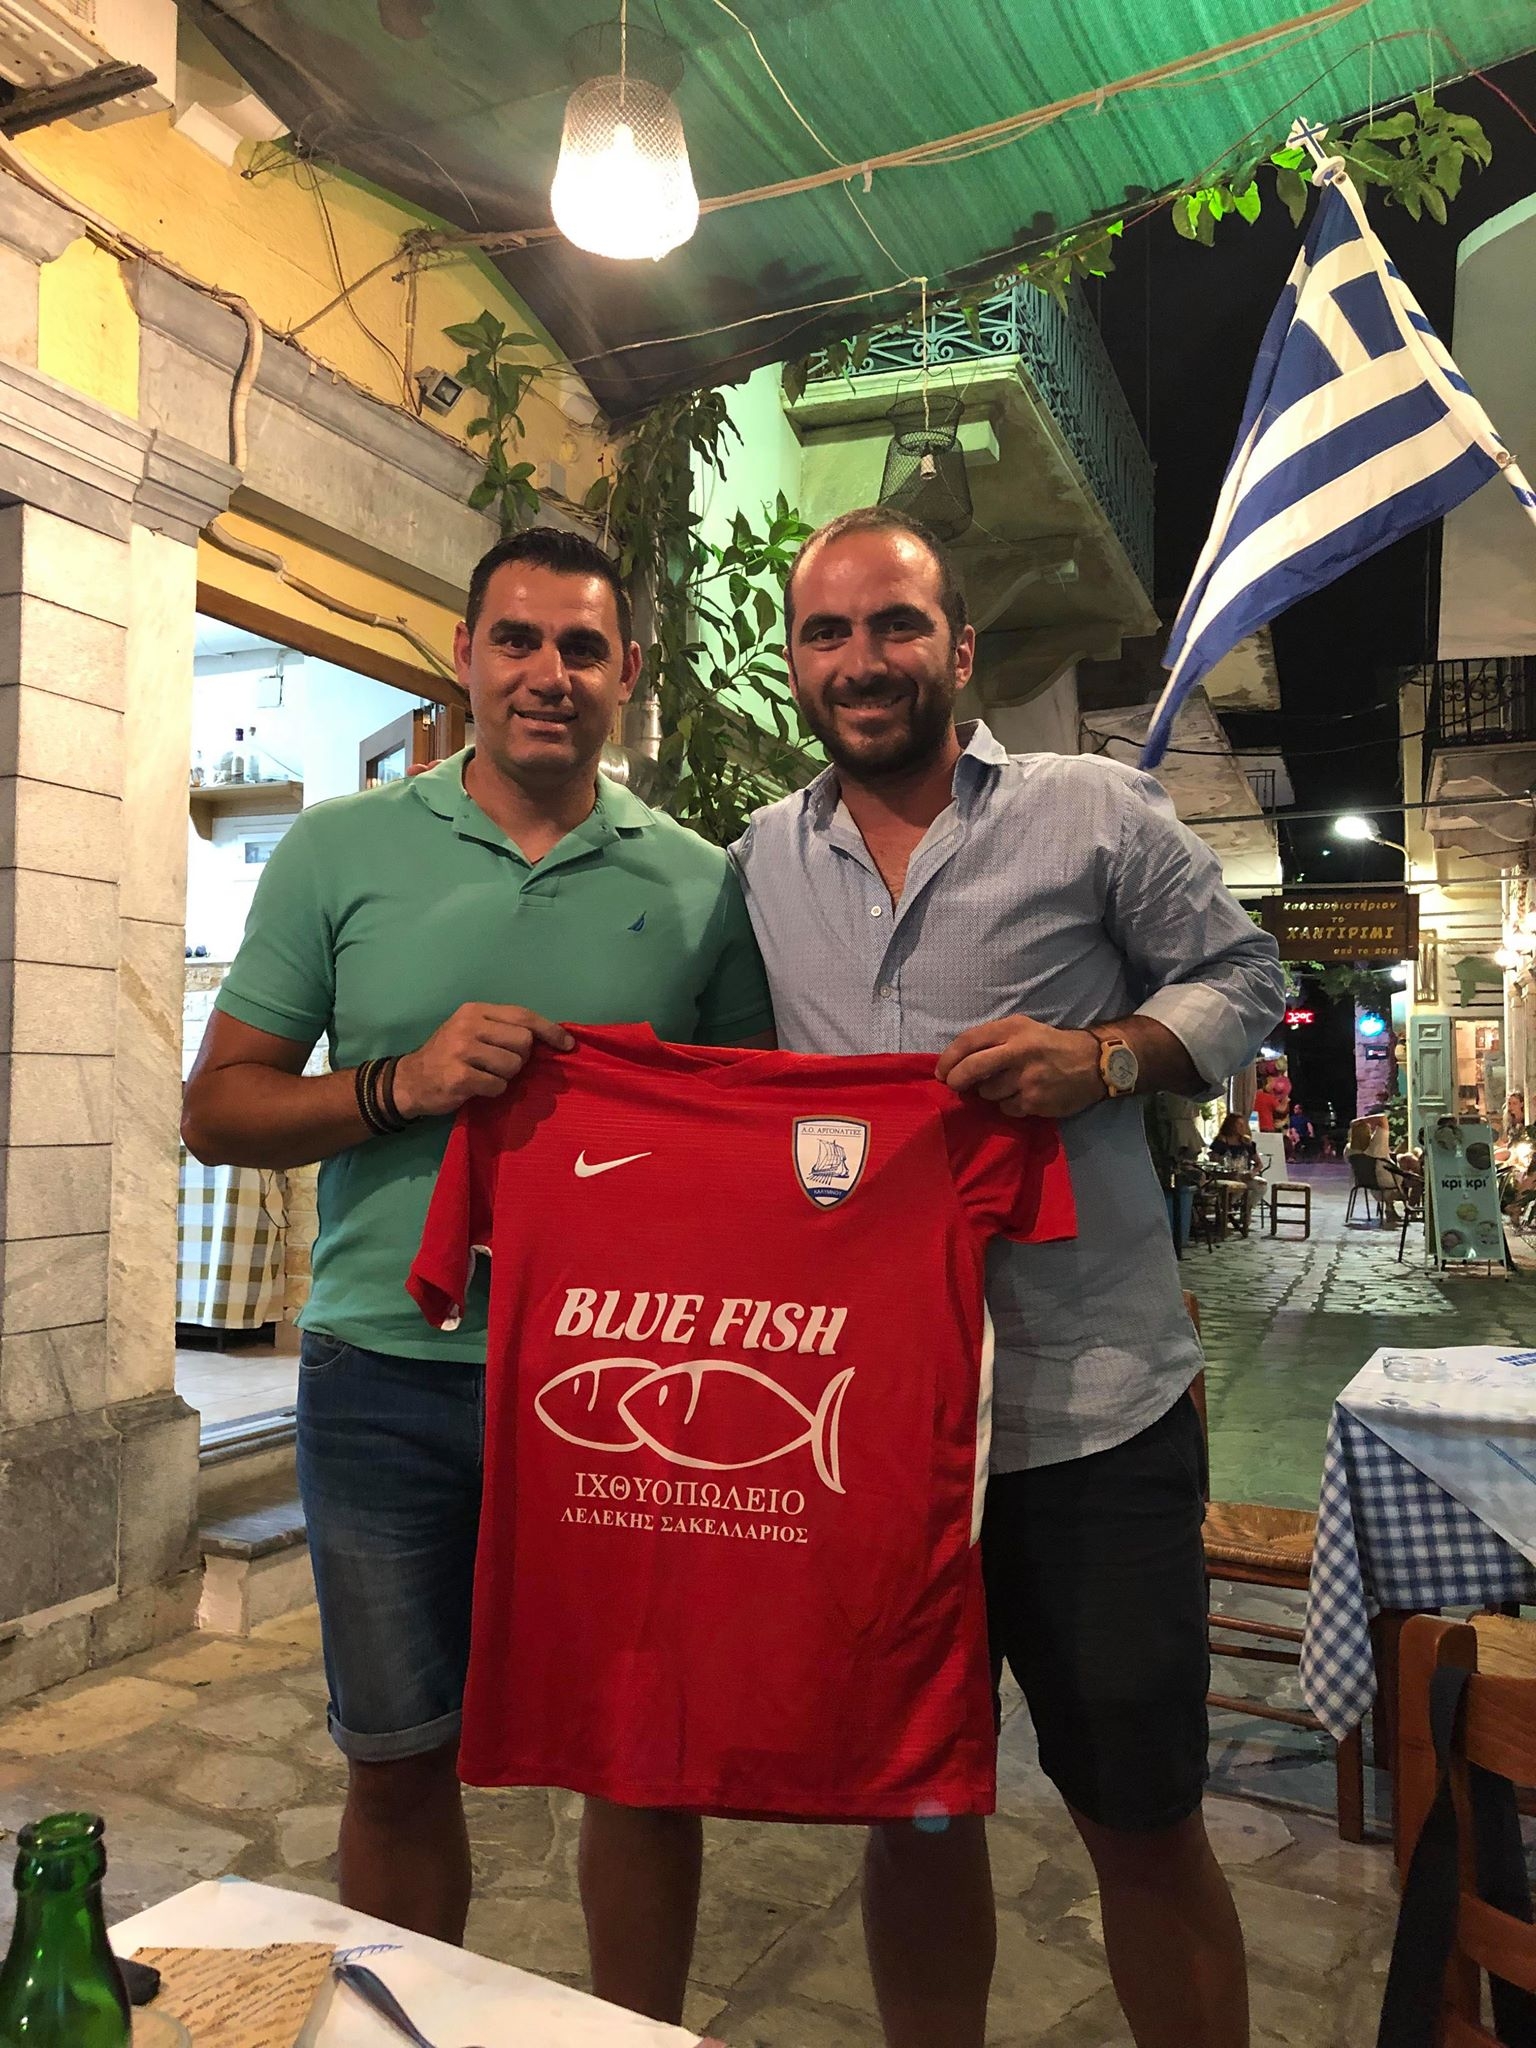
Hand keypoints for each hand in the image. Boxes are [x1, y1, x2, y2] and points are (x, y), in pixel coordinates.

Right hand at [392, 1003, 573, 1118]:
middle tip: (501, 1064)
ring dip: (506, 1076)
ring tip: (485, 1075)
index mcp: (475, 1010)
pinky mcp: (460, 1077)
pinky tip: (477, 1087)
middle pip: (523, 1042)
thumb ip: (502, 1028)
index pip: (523, 1016)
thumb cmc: (447, 1055)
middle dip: (520, 1058)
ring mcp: (462, 1051)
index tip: (568, 1044)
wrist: (409, 1081)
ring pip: (513, 1065)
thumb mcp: (470, 1030)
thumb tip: (548, 1037)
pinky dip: (493, 1090)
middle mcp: (468, 1026)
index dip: (549, 1030)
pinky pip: (498, 1086)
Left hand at [936, 1015, 1104, 1118]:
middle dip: (956, 1079)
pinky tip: (1022, 1096)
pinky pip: (1006, 1108)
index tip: (941, 1070)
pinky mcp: (1035, 1101)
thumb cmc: (1050, 1044)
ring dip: (989, 1093)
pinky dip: (1008, 1105)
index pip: (969, 1041)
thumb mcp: (1023, 1029)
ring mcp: (1027, 1079)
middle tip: (953, 1084)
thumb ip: (993, 1040)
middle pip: (972, 1069)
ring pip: (988, 1092)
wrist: (1093, 1063)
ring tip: (1005, 1085)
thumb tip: (957, 1060)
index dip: (948, 1057)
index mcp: (1013, 1029)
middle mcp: (1019, 1052)